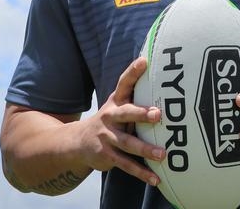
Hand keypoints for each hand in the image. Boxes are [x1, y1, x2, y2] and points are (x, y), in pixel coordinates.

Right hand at [75, 56, 165, 185]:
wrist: (76, 142)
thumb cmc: (109, 120)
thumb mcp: (117, 105)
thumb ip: (135, 96)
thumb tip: (162, 80)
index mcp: (116, 101)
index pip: (124, 83)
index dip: (134, 72)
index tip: (145, 61)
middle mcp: (110, 117)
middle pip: (126, 114)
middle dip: (141, 114)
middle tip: (158, 114)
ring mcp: (107, 137)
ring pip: (128, 143)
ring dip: (146, 149)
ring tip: (163, 154)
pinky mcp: (107, 156)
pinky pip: (126, 165)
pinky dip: (142, 173)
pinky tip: (156, 178)